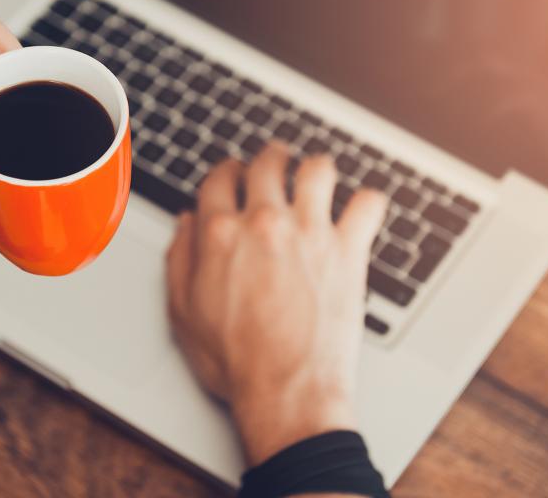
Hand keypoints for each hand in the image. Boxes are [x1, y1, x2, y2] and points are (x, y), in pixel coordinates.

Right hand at [166, 143, 387, 465]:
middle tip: (276, 160)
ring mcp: (311, 233)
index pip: (220, 177)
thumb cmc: (235, 360)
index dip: (226, 170)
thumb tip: (186, 225)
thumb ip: (180, 259)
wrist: (285, 390)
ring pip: (318, 169)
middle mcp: (265, 223)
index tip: (232, 173)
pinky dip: (368, 202)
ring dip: (315, 168)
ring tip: (317, 175)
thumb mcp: (183, 311)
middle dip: (270, 157)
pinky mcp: (348, 251)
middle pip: (268, 163)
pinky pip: (368, 204)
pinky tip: (361, 208)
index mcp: (221, 233)